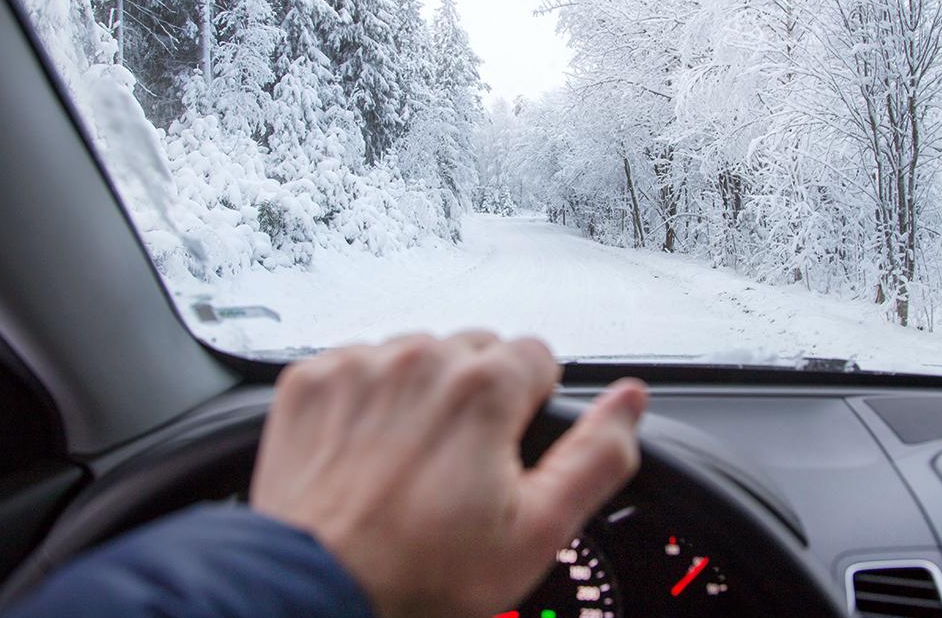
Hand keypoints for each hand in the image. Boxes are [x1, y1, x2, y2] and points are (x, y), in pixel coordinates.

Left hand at [250, 332, 647, 617]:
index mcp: (485, 387)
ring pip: (417, 354)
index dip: (529, 407)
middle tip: (459, 464)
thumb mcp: (538, 531)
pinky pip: (359, 366)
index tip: (505, 449)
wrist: (315, 590)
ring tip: (408, 461)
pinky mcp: (311, 380)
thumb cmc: (423, 572)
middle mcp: (421, 358)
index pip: (536, 356)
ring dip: (422, 392)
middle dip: (478, 395)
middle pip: (476, 350)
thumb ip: (596, 455)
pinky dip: (367, 398)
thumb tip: (630, 400)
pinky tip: (366, 451)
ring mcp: (360, 365)